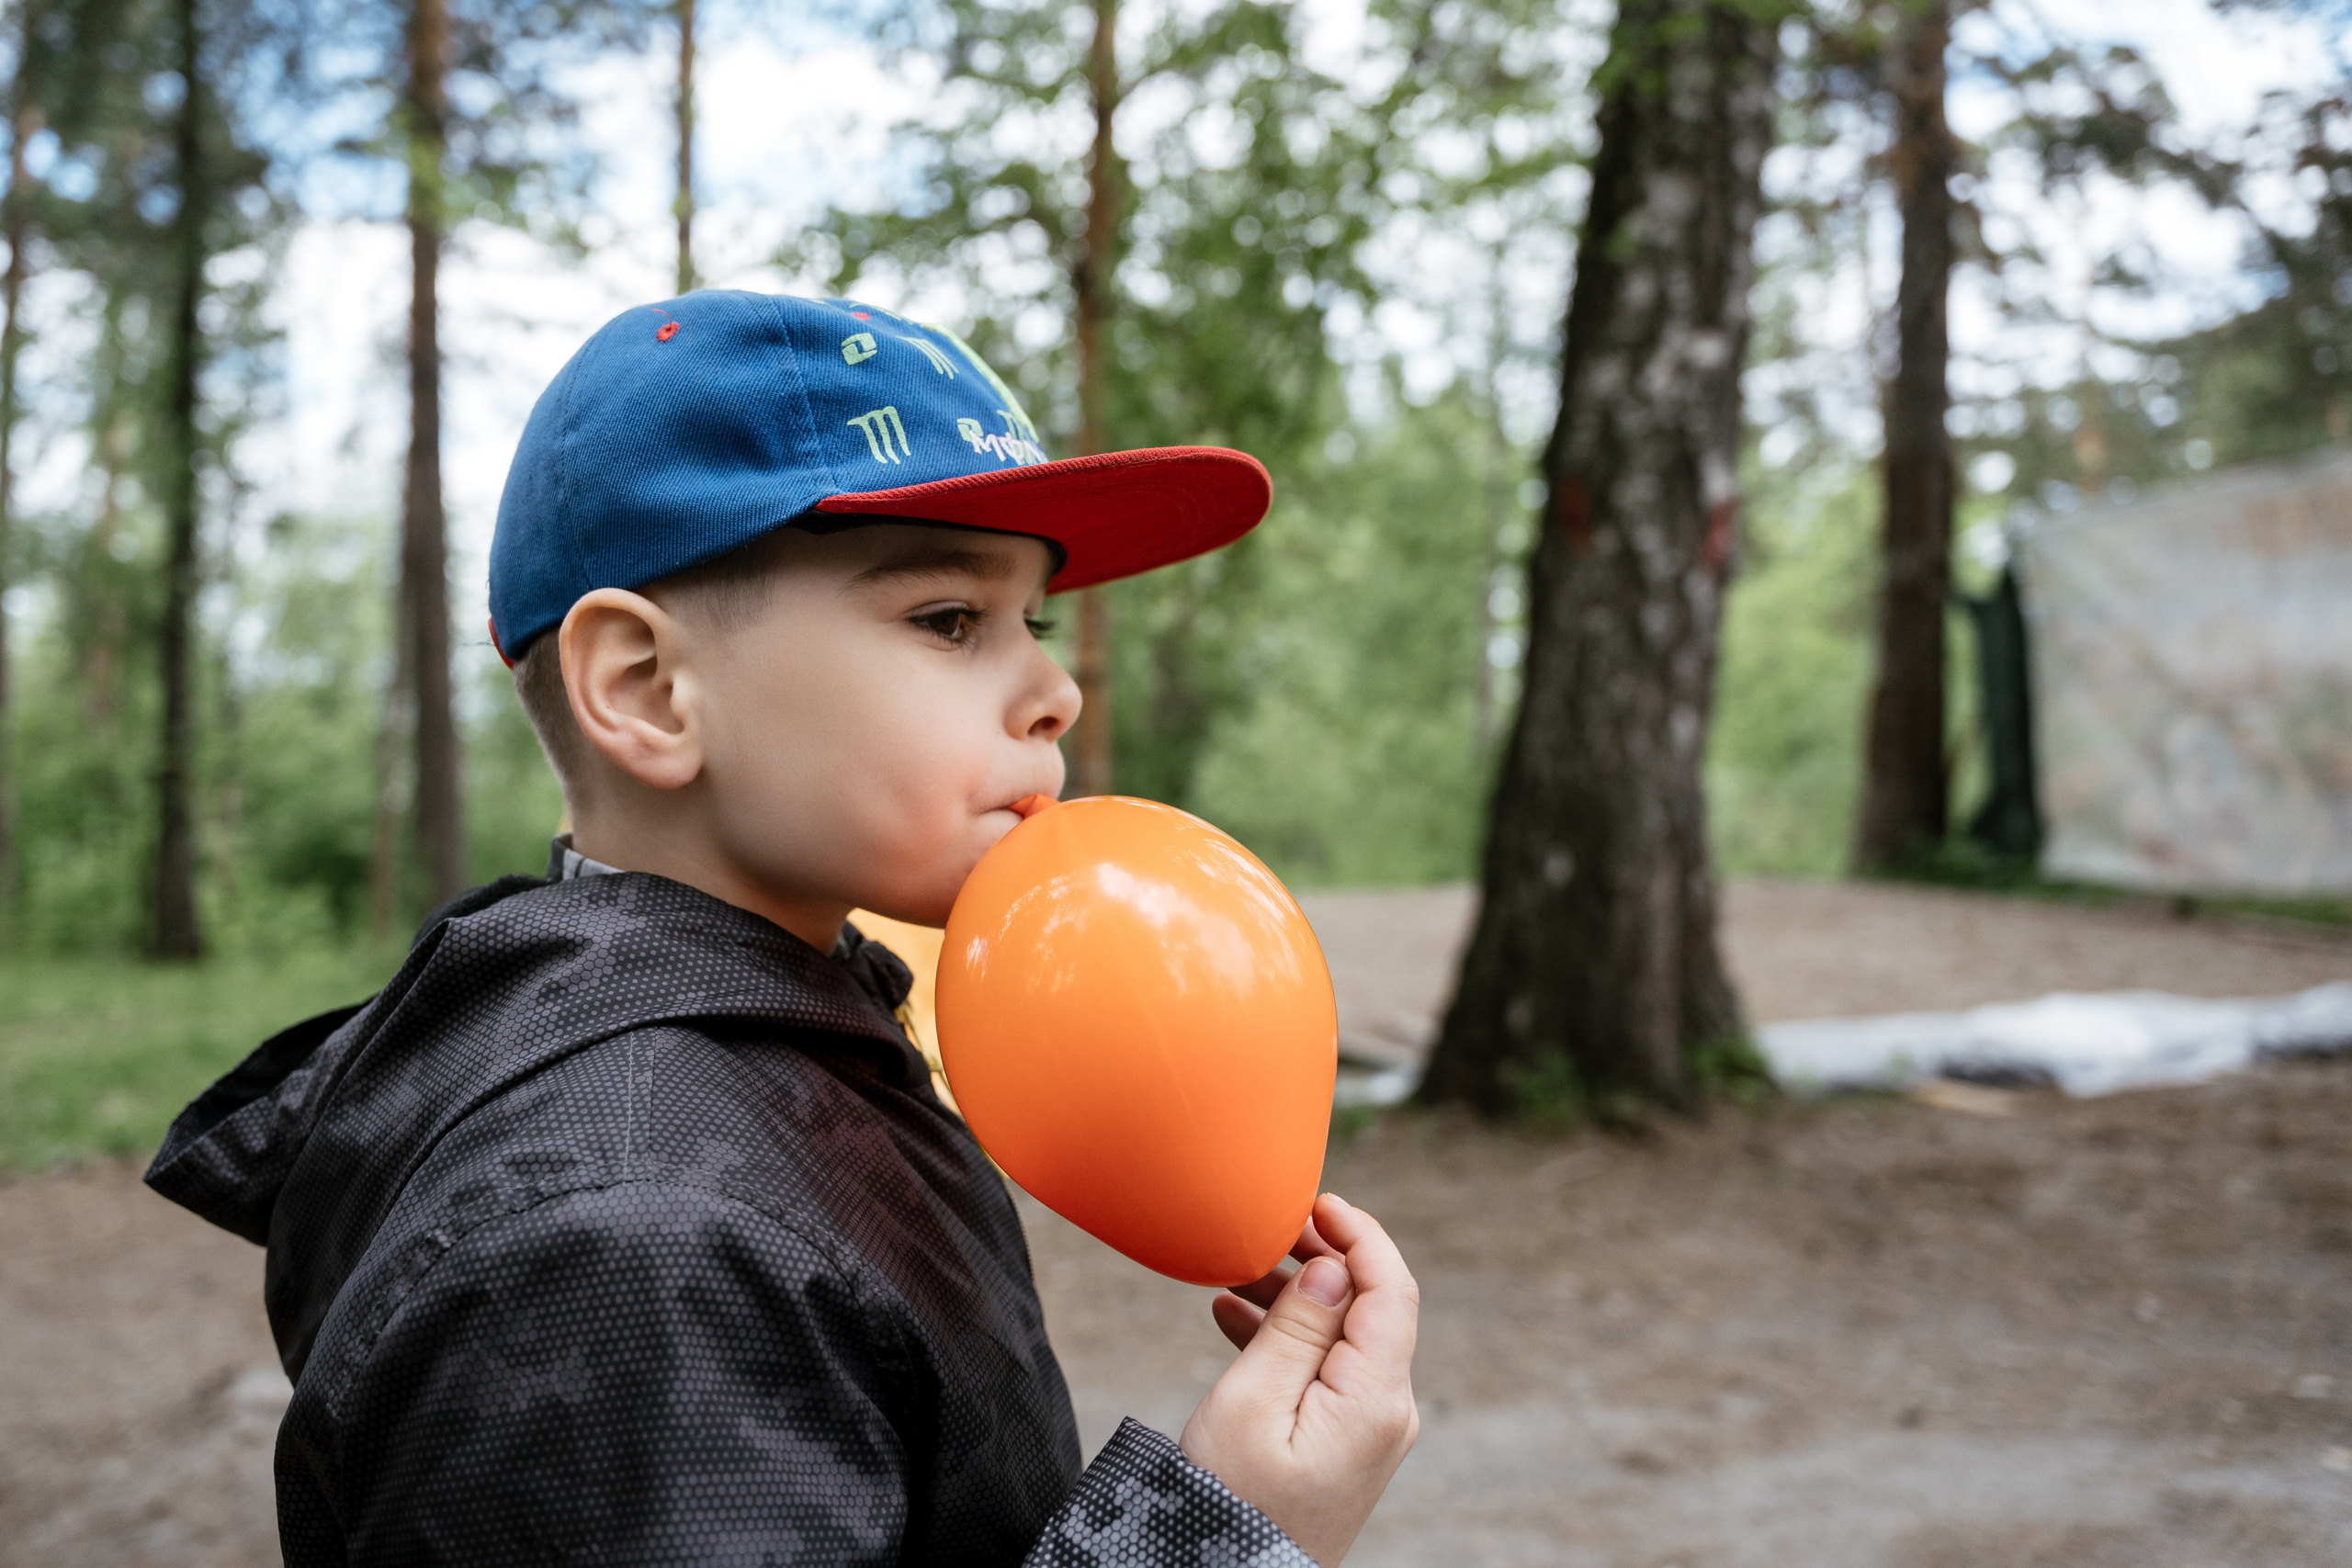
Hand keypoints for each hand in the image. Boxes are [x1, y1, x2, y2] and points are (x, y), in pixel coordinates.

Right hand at [1179, 1194, 1419, 1565]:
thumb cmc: (1229, 1499)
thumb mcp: (1252, 1401)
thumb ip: (1298, 1328)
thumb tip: (1338, 1269)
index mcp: (1376, 1399)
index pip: (1391, 1289)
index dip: (1360, 1233)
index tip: (1315, 1200)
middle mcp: (1388, 1413)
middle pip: (1371, 1307)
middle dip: (1321, 1258)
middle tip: (1265, 1229)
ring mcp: (1370, 1431)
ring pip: (1343, 1336)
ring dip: (1296, 1295)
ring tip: (1235, 1271)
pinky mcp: (1345, 1443)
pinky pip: (1326, 1370)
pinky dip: (1287, 1336)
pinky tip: (1233, 1315)